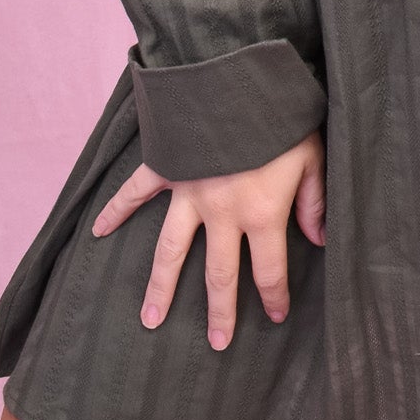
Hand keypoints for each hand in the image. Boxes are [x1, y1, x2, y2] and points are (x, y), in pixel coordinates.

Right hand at [90, 127, 324, 348]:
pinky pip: (135, 193)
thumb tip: (320, 240)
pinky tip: (98, 232)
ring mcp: (188, 193)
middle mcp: (221, 213)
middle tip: (216, 343)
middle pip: (219, 275)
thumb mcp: (313, 155)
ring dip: (160, 287)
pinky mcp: (166, 166)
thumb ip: (316, 201)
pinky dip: (114, 210)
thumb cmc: (283, 115)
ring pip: (171, 252)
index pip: (269, 270)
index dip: (274, 296)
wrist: (239, 75)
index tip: (276, 315)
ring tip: (150, 320)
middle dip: (219, 311)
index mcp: (261, 213)